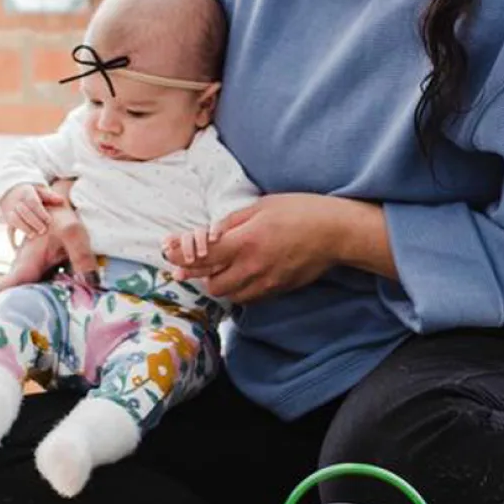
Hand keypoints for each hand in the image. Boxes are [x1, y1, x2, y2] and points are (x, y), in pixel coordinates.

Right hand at [0, 183, 65, 239]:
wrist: (10, 192)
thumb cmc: (30, 193)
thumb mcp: (40, 191)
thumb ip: (50, 196)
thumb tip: (61, 201)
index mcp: (26, 192)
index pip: (33, 202)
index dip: (41, 212)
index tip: (49, 221)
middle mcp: (16, 200)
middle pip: (24, 211)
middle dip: (34, 222)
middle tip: (44, 230)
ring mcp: (9, 209)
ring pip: (14, 219)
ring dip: (24, 228)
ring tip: (34, 235)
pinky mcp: (6, 217)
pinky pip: (9, 225)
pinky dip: (13, 235)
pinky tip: (22, 241)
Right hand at [0, 198, 97, 323]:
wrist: (59, 205)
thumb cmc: (61, 218)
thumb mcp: (74, 234)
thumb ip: (82, 259)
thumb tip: (91, 285)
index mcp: (24, 267)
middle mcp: (22, 273)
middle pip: (5, 303)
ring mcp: (31, 273)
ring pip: (22, 299)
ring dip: (19, 318)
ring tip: (19, 349)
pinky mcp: (42, 273)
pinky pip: (38, 293)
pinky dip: (40, 307)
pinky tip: (53, 325)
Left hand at [161, 194, 354, 303]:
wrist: (334, 233)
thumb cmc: (299, 211)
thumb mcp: (261, 206)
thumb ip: (231, 222)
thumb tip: (208, 233)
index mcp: (246, 242)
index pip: (203, 255)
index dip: (181, 256)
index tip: (168, 253)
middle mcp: (252, 267)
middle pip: (211, 283)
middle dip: (198, 273)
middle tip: (190, 262)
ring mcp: (266, 283)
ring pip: (228, 294)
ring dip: (217, 282)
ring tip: (216, 267)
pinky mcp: (277, 290)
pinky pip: (247, 297)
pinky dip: (236, 288)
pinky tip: (238, 274)